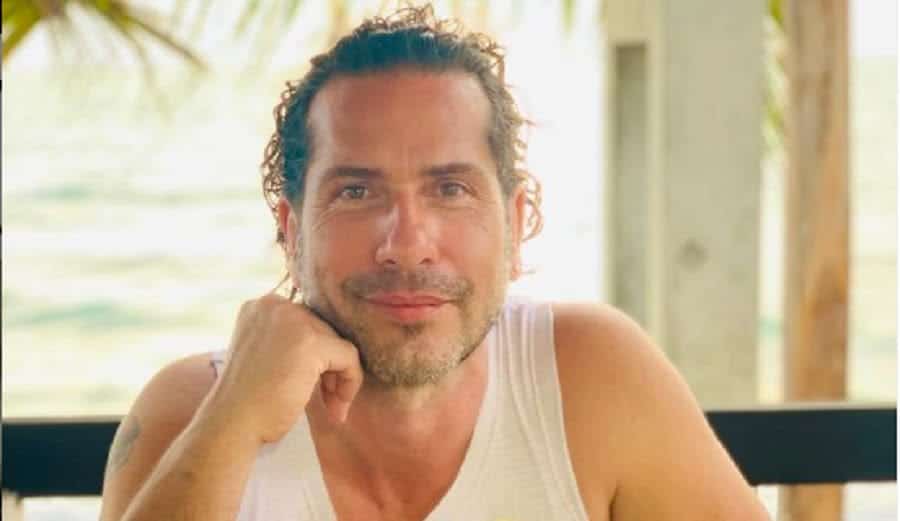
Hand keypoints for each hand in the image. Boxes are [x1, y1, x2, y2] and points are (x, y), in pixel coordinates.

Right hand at [205, 293, 363, 443]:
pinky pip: (349, 357)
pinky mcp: (311, 342)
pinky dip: (350, 382)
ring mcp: (293, 320)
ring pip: (339, 343)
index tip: (315, 383)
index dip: (316, 354)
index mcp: (261, 307)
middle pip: (324, 330)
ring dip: (340, 378)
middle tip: (325, 400)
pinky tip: (336, 408)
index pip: (307, 321)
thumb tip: (332, 346)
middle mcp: (275, 305)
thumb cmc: (247, 401)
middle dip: (329, 367)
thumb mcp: (265, 356)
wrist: (232, 424)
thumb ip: (288, 343)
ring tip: (332, 408)